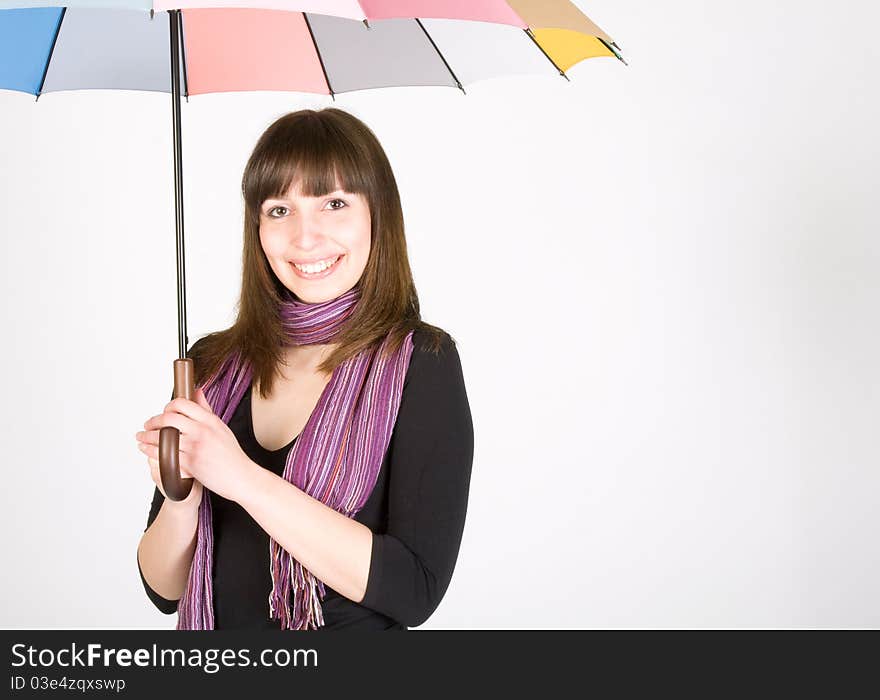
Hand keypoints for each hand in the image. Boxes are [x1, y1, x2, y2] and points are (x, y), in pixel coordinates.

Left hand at [136, 387, 255, 502]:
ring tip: (141, 438)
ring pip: (163, 438)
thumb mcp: (221, 427)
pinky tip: (146, 451)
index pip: (182, 404)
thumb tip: (197, 391)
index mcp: (210, 420)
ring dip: (147, 437)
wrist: (240, 477)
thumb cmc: (232, 455)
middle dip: (153, 422)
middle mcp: (202, 431)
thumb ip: (206, 410)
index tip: (163, 412)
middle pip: (168, 418)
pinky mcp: (190, 463)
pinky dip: (151, 452)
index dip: (168, 406)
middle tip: (147, 425)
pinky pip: (165, 455)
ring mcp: (195, 447)